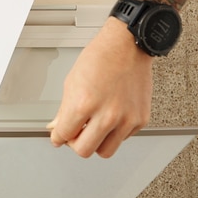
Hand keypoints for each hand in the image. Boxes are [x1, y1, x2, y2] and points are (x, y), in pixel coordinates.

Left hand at [47, 17, 153, 157]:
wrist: (127, 46)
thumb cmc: (100, 58)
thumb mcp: (72, 82)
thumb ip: (65, 109)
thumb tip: (58, 127)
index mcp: (84, 103)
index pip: (64, 135)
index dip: (58, 137)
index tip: (58, 137)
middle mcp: (107, 115)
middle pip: (84, 150)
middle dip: (75, 144)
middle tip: (74, 134)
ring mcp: (126, 119)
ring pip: (105, 151)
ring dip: (95, 143)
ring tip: (92, 129)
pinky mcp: (140, 120)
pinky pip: (122, 139)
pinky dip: (113, 134)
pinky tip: (109, 119)